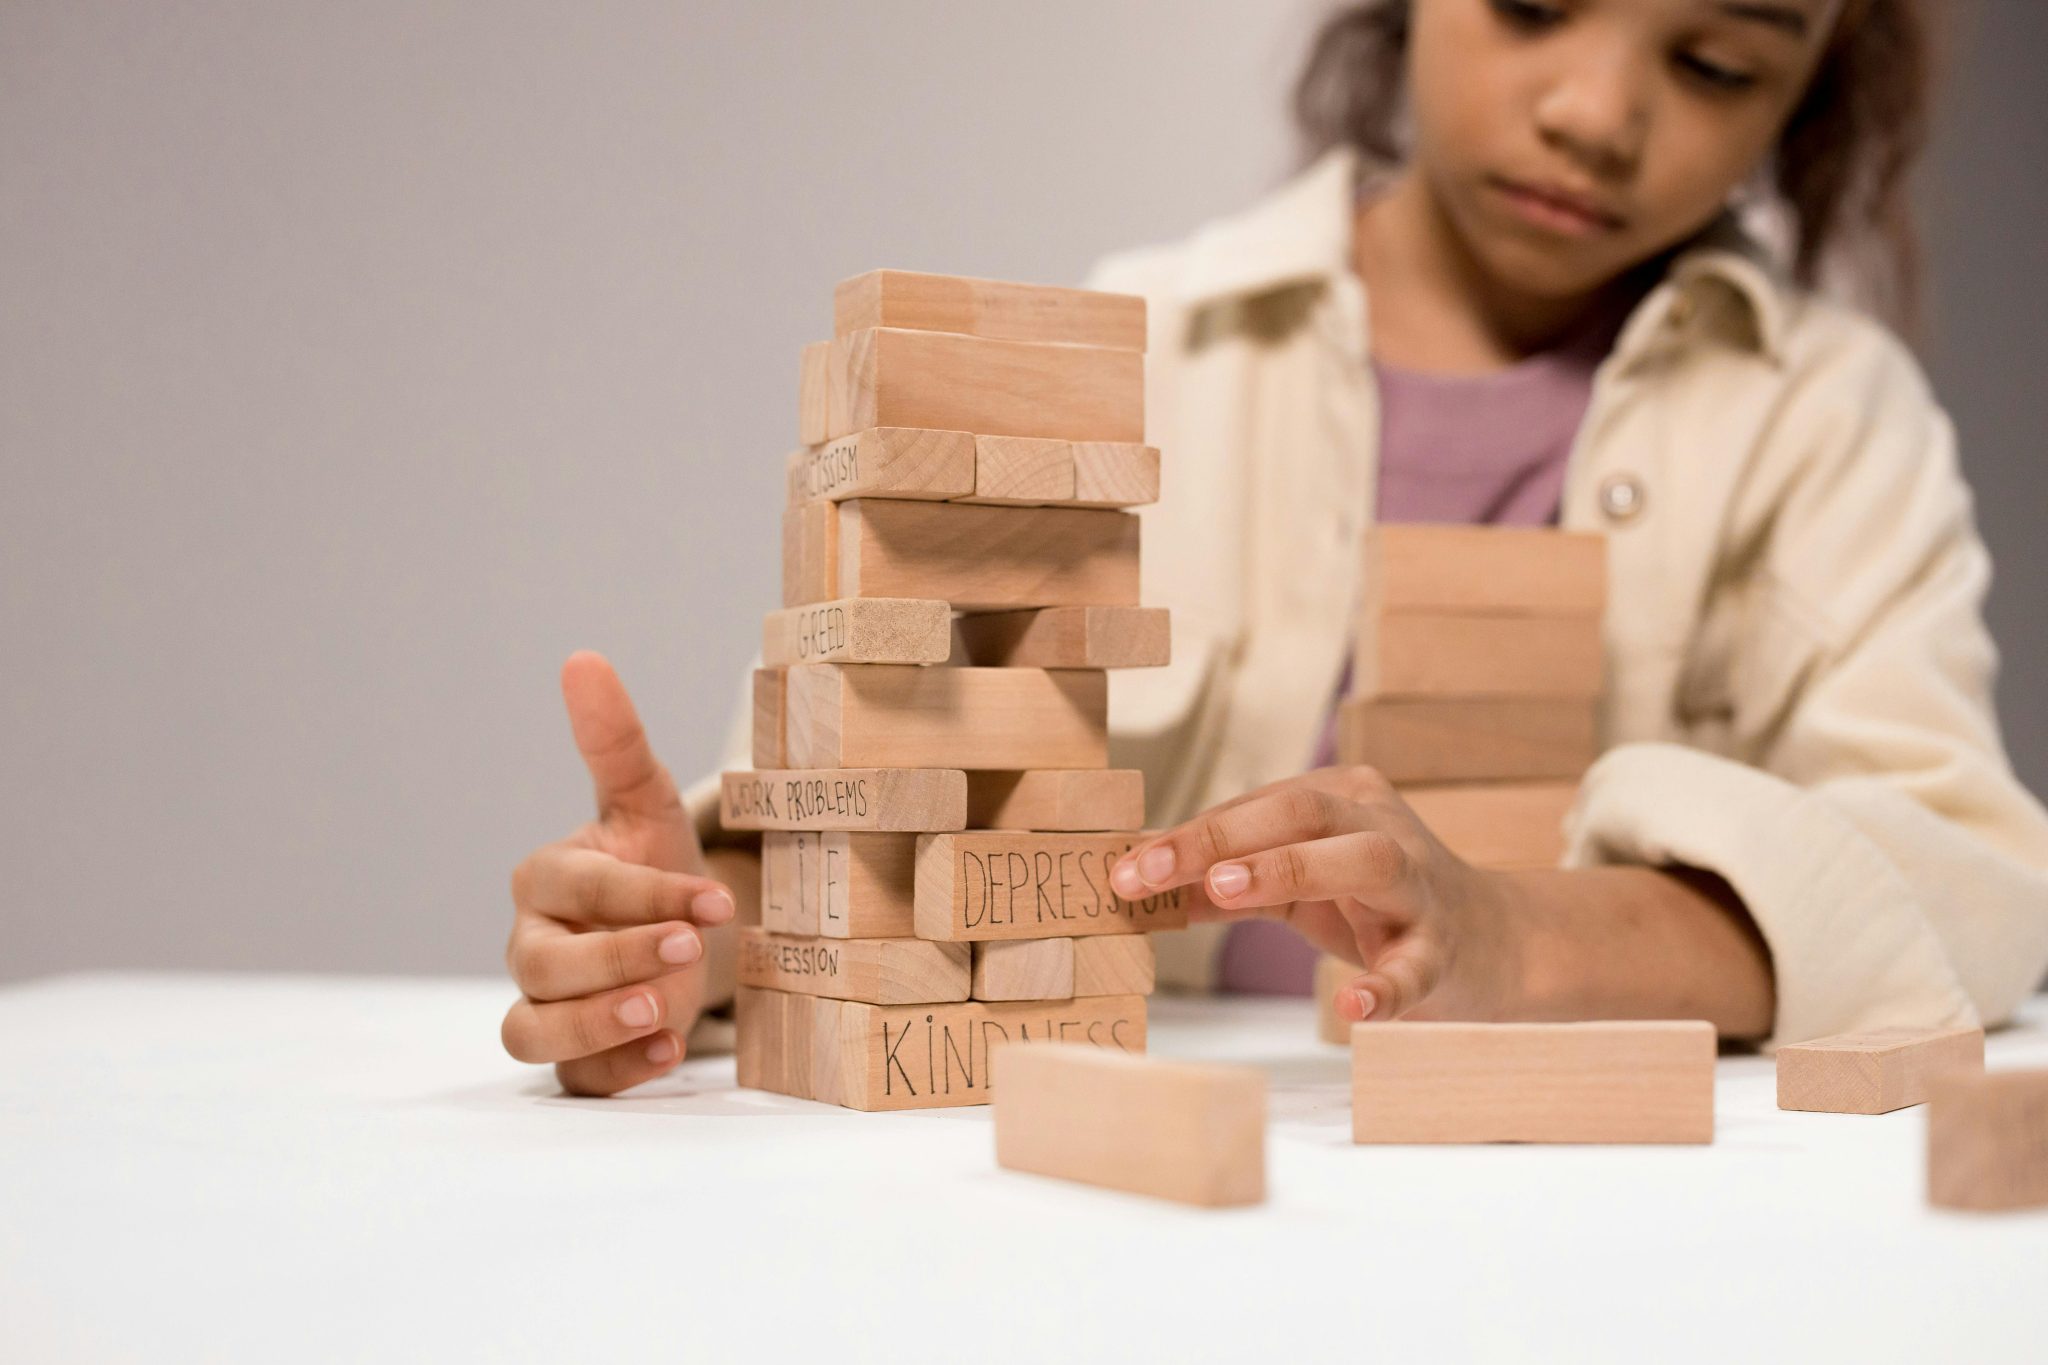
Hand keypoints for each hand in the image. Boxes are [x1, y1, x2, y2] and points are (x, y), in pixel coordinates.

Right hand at [501, 651, 736, 1094]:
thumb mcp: (646, 803)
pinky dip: (618, 1068)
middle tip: (689, 951)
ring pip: (533, 1028)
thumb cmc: (656, 861)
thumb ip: (615, 740)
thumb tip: (583, 658)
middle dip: (617, 958)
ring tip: (664, 1013)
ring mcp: (548, 1005)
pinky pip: (576, 1078)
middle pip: (544, 964)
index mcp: (545, 879)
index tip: (714, 899)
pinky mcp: (577, 1059)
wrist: (684, 932)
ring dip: (595, 1025)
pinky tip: (668, 1050)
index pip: (579, 887)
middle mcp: (533, 945)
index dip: (644, 893)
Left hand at [1107, 766, 1518, 1024]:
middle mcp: (1381, 827)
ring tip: (1225, 890)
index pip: (1254, 808)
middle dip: (1220, 838)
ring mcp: (1418, 887)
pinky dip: (1384, 988)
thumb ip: (1224, 885)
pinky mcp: (1443, 950)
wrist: (1491, 944)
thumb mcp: (1296, 885)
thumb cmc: (1374, 904)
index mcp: (1341, 800)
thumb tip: (1138, 884)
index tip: (1120, 867)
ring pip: (1363, 859)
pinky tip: (1354, 1008)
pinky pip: (1414, 967)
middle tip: (1150, 870)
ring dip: (1289, 868)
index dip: (1185, 837)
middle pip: (1300, 814)